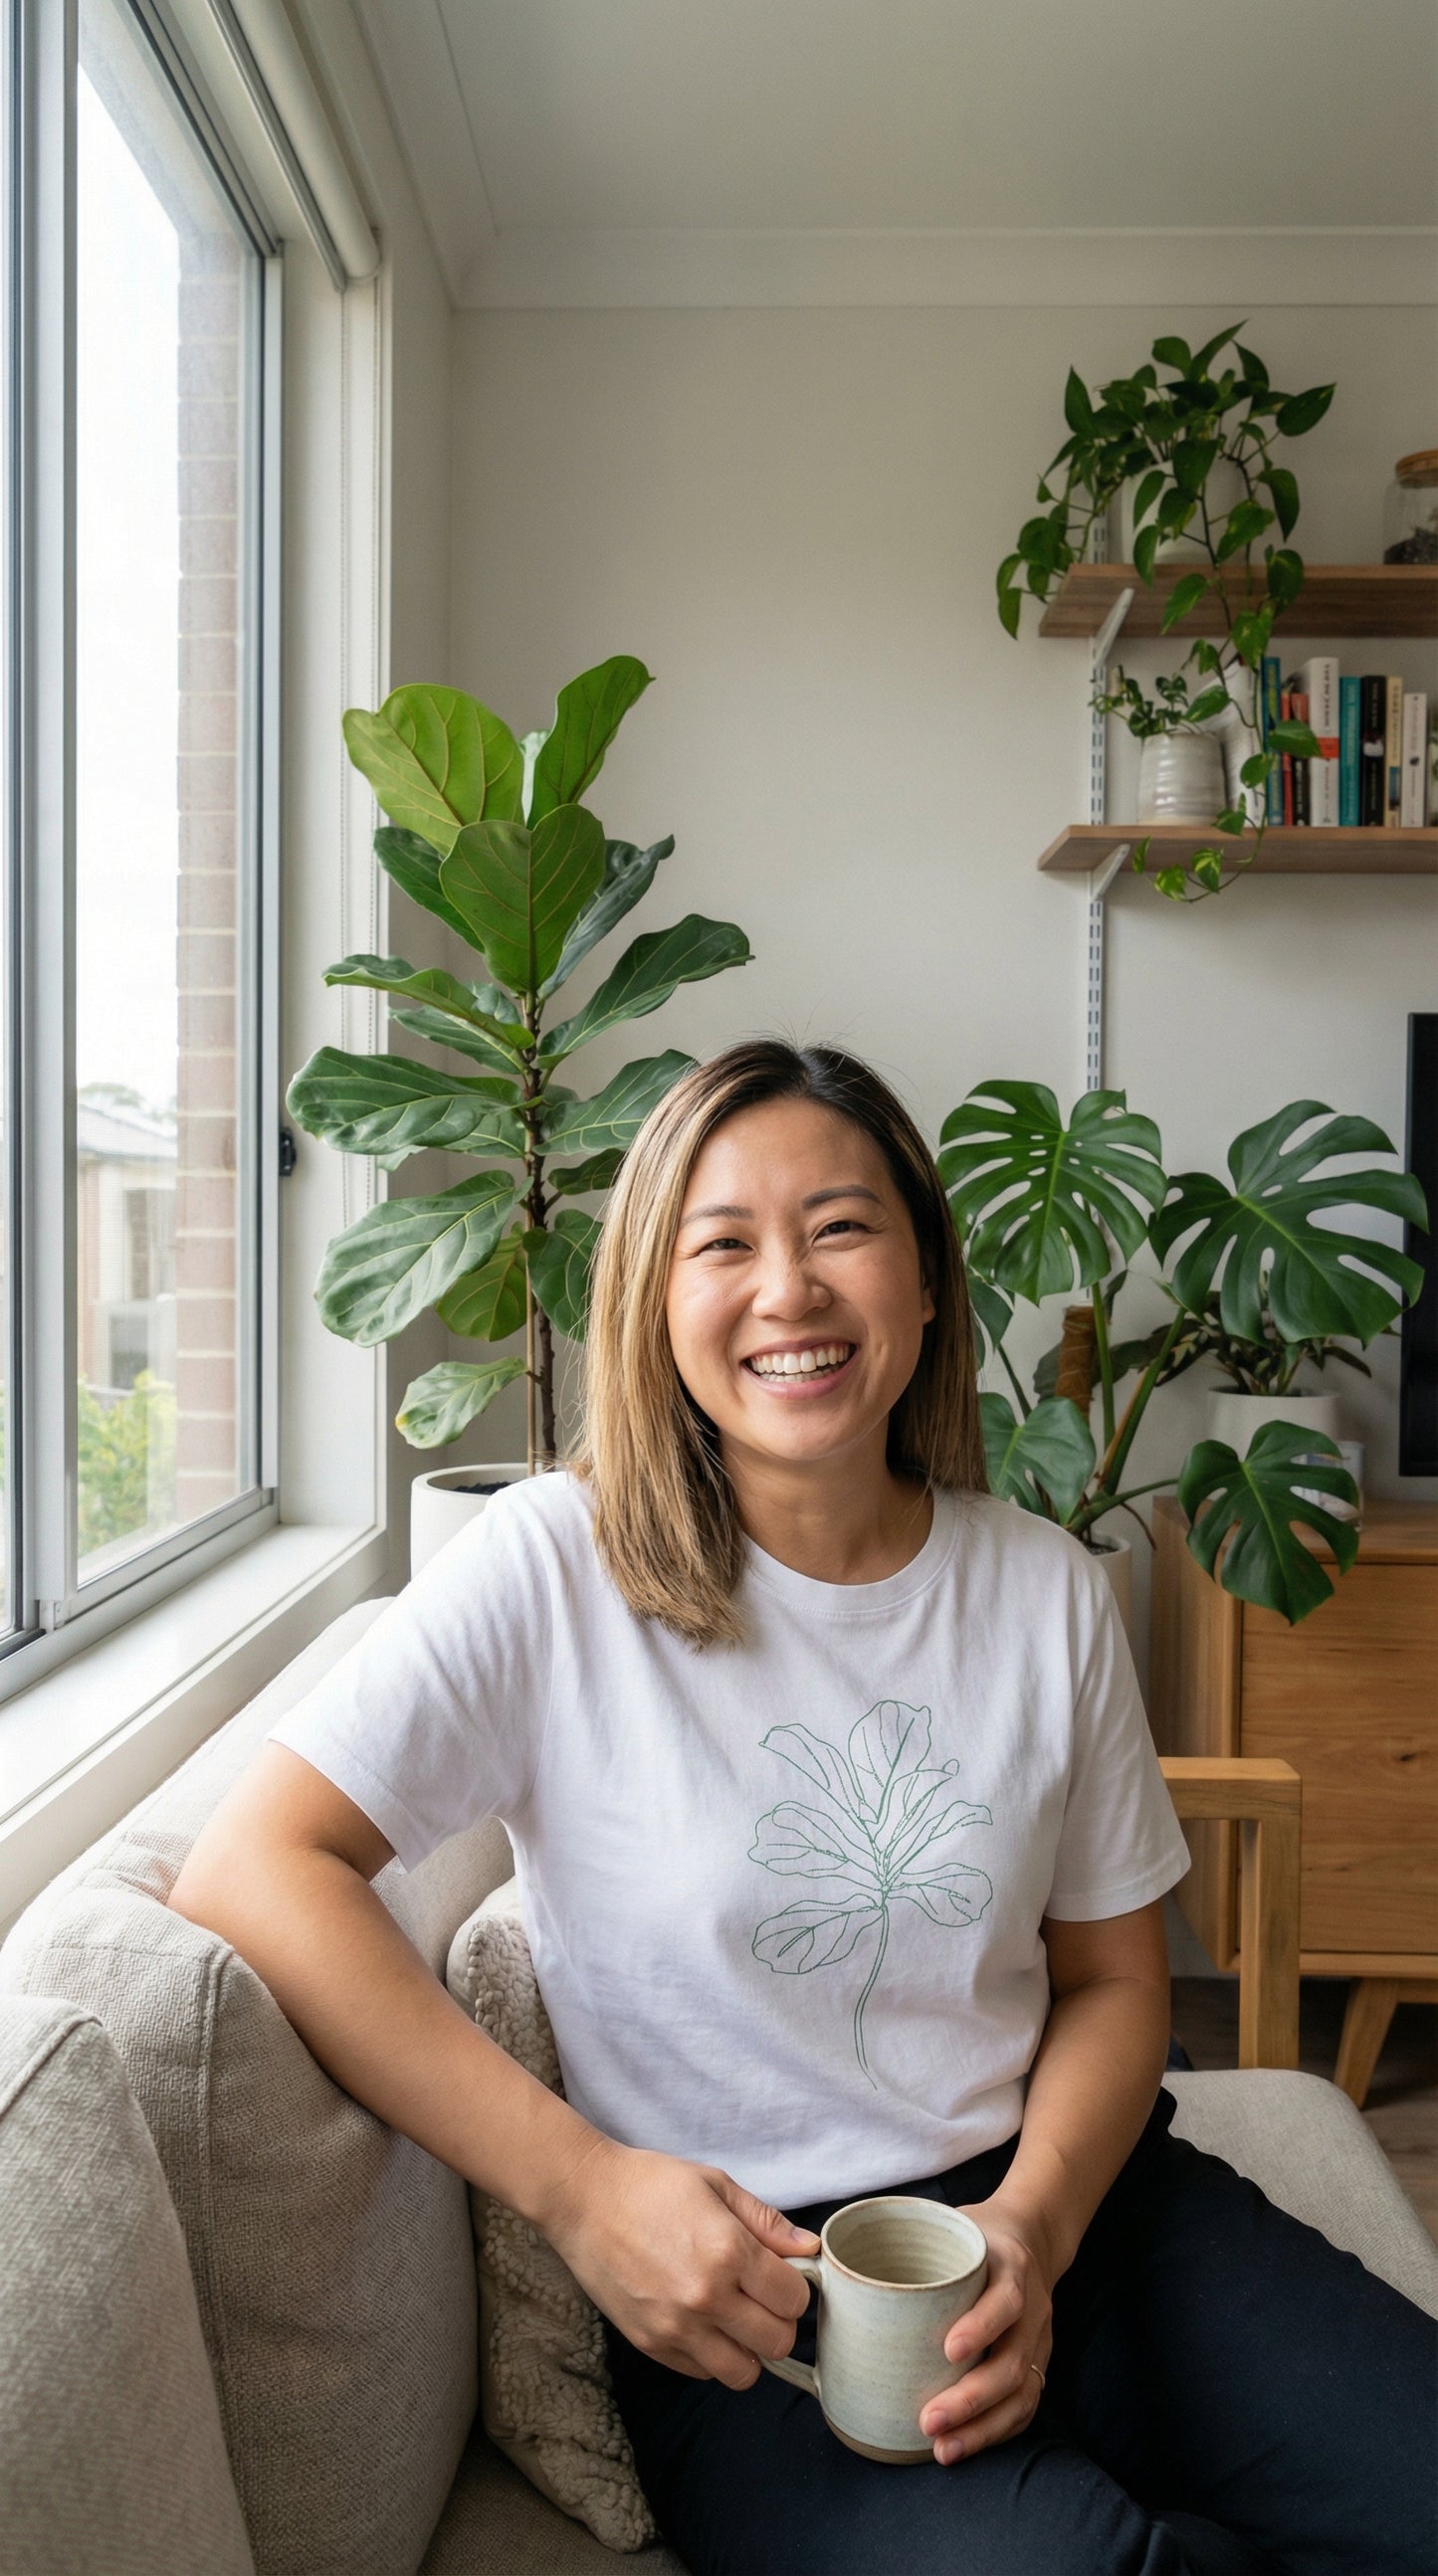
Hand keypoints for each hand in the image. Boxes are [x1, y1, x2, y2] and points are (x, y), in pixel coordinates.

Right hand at [542, 2132, 820, 2389]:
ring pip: (743, 2373)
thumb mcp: (716, 2185)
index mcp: (729, 2252)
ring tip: (733, 2318)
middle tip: (761, 2298)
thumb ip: (767, 2222)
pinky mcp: (650, 2346)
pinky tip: (701, 2323)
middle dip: (778, 2321)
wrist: (583, 2199)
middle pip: (777, 2343)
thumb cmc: (651, 2184)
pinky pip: (703, 2374)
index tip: (780, 2277)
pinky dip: (712, 2356)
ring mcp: (676, 2328)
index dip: (795, 2289)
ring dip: (748, 2348)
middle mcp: (706, 2299)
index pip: (794, 2301)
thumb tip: (810, 2250)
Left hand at [918, 2194, 1055, 2465]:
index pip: (1005, 2299)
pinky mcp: (1037, 2363)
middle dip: (971, 2399)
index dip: (980, 2326)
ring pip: (1022, 2393)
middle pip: (1012, 2361)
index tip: (947, 2349)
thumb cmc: (971, 2235)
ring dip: (982, 2427)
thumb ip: (903, 2242)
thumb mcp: (947, 2222)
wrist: (1032, 2234)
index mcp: (1009, 2266)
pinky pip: (1024, 2406)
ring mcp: (1038, 2339)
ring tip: (942, 2449)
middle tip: (928, 2420)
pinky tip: (964, 2445)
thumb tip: (820, 2265)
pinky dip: (996, 2431)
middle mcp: (1032, 2308)